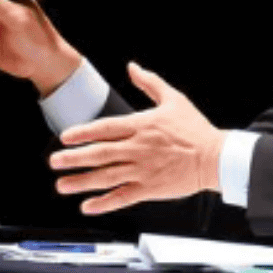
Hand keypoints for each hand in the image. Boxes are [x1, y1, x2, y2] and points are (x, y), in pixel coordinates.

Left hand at [50, 63, 222, 214]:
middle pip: (100, 154)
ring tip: (62, 185)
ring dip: (82, 182)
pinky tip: (88, 206)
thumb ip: (149, 83)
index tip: (64, 137)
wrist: (217, 157)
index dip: (82, 133)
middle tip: (54, 161)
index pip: (104, 129)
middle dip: (74, 159)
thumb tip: (132, 67)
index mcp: (141, 126)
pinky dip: (105, 203)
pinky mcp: (151, 188)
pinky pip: (123, 197)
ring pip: (107, 177)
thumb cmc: (195, 130)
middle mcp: (138, 149)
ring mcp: (143, 170)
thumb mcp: (173, 99)